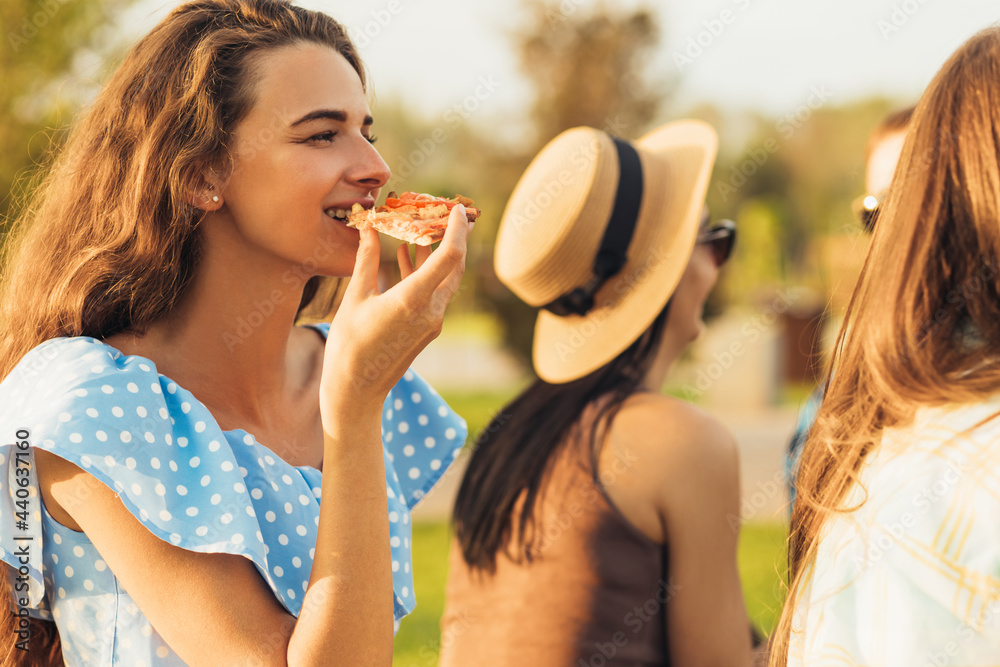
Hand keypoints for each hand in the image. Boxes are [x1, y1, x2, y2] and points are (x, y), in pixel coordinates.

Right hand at [320, 204, 469, 419]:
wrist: (357, 390)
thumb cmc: (349, 345)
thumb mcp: (355, 297)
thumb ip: (366, 259)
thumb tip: (368, 225)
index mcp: (413, 300)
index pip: (448, 257)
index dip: (456, 229)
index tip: (455, 208)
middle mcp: (431, 310)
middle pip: (454, 266)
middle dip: (454, 236)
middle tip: (447, 211)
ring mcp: (432, 321)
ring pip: (444, 279)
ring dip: (437, 253)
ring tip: (425, 225)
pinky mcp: (427, 328)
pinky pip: (433, 292)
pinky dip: (424, 272)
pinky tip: (406, 255)